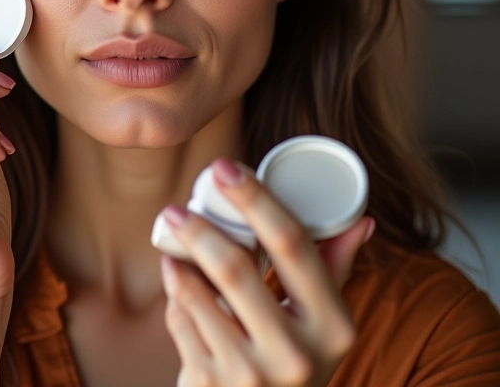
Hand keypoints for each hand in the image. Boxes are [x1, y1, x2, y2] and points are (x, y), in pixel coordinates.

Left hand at [159, 157, 375, 386]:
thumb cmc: (296, 358)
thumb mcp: (326, 321)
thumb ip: (334, 267)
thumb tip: (361, 220)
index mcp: (334, 324)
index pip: (292, 243)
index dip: (255, 198)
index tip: (223, 167)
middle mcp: (298, 355)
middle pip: (235, 268)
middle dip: (199, 230)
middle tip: (176, 208)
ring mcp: (253, 377)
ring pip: (198, 296)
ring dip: (181, 263)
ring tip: (174, 243)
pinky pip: (181, 323)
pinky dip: (175, 294)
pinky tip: (176, 278)